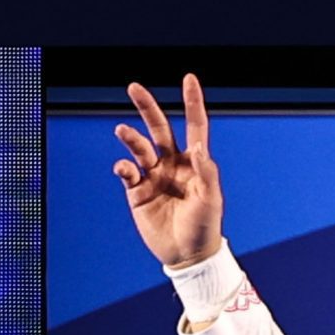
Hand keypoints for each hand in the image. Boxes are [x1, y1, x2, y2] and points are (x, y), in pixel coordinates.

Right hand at [114, 74, 223, 269]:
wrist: (188, 255)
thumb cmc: (205, 227)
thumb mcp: (211, 200)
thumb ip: (205, 173)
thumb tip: (197, 147)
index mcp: (194, 163)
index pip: (194, 127)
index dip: (192, 103)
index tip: (188, 79)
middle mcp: (172, 164)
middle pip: (158, 129)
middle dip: (147, 108)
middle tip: (134, 87)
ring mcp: (153, 176)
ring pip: (138, 147)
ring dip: (130, 137)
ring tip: (123, 131)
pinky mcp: (137, 191)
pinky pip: (126, 172)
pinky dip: (123, 167)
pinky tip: (125, 170)